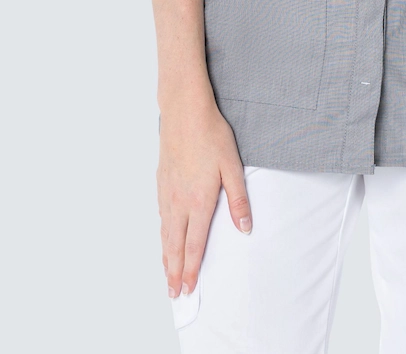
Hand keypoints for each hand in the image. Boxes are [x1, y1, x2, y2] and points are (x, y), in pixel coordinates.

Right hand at [157, 99, 251, 297]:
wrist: (184, 111)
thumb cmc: (211, 135)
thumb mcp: (232, 166)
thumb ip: (238, 200)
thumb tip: (245, 229)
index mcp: (198, 201)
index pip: (194, 244)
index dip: (192, 269)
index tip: (190, 288)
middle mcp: (178, 201)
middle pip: (175, 245)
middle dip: (174, 272)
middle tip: (174, 294)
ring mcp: (167, 192)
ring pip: (165, 232)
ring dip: (165, 257)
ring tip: (167, 274)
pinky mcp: (161, 181)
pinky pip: (160, 216)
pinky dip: (161, 235)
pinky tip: (163, 238)